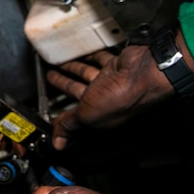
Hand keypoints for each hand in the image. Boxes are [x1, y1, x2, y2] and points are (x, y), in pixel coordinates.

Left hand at [46, 45, 173, 150]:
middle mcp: (106, 100)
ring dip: (72, 68)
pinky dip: (89, 55)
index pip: (76, 117)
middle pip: (78, 92)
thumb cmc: (121, 97)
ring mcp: (111, 82)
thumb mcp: (87, 114)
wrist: (143, 74)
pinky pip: (98, 59)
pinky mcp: (116, 65)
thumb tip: (58, 142)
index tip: (51, 110)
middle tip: (50, 78)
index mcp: (99, 116)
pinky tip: (80, 51)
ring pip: (86, 73)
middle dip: (63, 85)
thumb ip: (70, 124)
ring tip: (58, 61)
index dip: (63, 115)